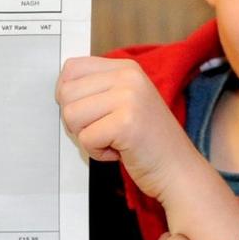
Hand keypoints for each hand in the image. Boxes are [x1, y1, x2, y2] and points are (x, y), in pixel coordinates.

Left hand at [56, 57, 238, 239]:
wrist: (178, 171)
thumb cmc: (147, 143)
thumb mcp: (124, 103)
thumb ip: (97, 90)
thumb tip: (60, 88)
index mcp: (126, 68)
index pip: (72, 68)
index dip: (69, 95)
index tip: (89, 113)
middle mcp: (128, 77)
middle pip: (66, 93)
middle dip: (76, 121)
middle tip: (103, 131)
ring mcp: (129, 98)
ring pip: (71, 115)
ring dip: (86, 137)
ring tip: (113, 140)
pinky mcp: (126, 123)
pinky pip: (86, 138)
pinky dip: (97, 153)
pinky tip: (120, 152)